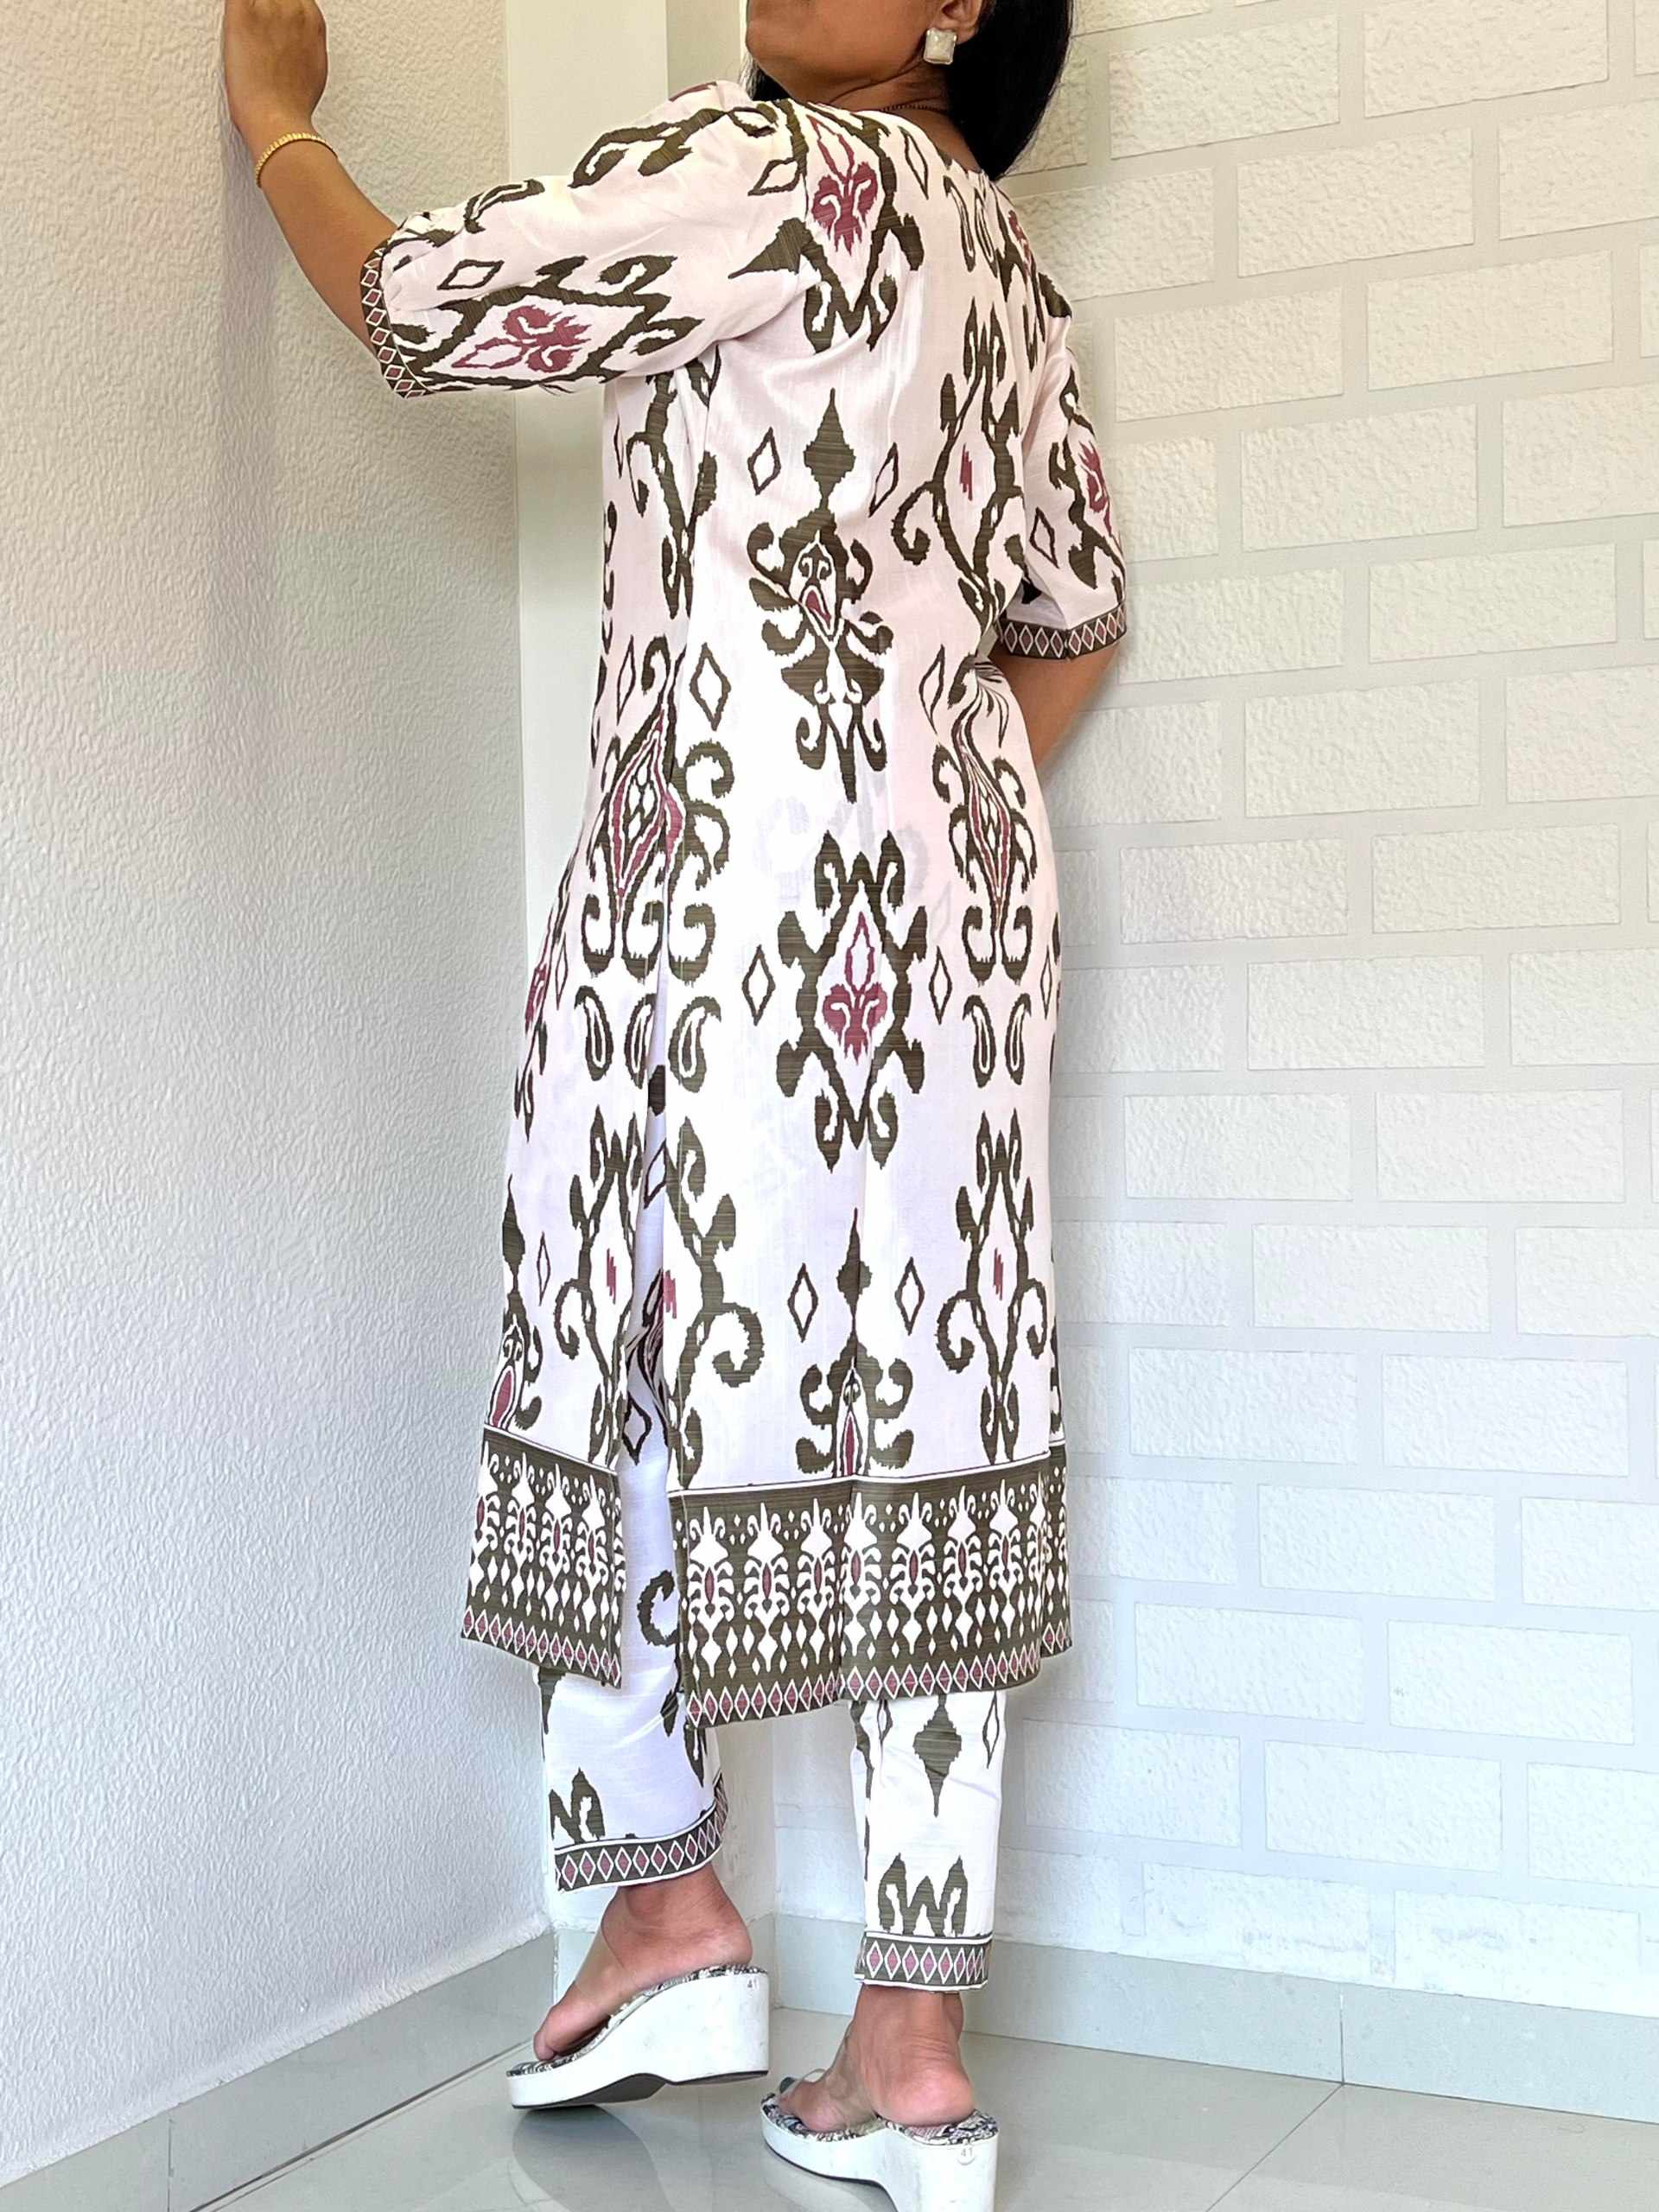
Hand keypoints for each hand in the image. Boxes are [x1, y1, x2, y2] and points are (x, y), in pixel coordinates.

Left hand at [223, 0, 328, 150]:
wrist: (278, 122)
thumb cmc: (294, 107)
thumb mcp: (315, 70)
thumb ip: (306, 43)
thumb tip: (298, 40)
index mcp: (312, 21)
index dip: (280, 7)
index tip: (271, 18)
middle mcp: (292, 9)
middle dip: (264, 7)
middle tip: (257, 29)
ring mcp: (266, 10)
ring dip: (249, 9)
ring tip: (248, 33)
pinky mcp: (241, 14)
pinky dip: (235, 7)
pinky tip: (235, 22)